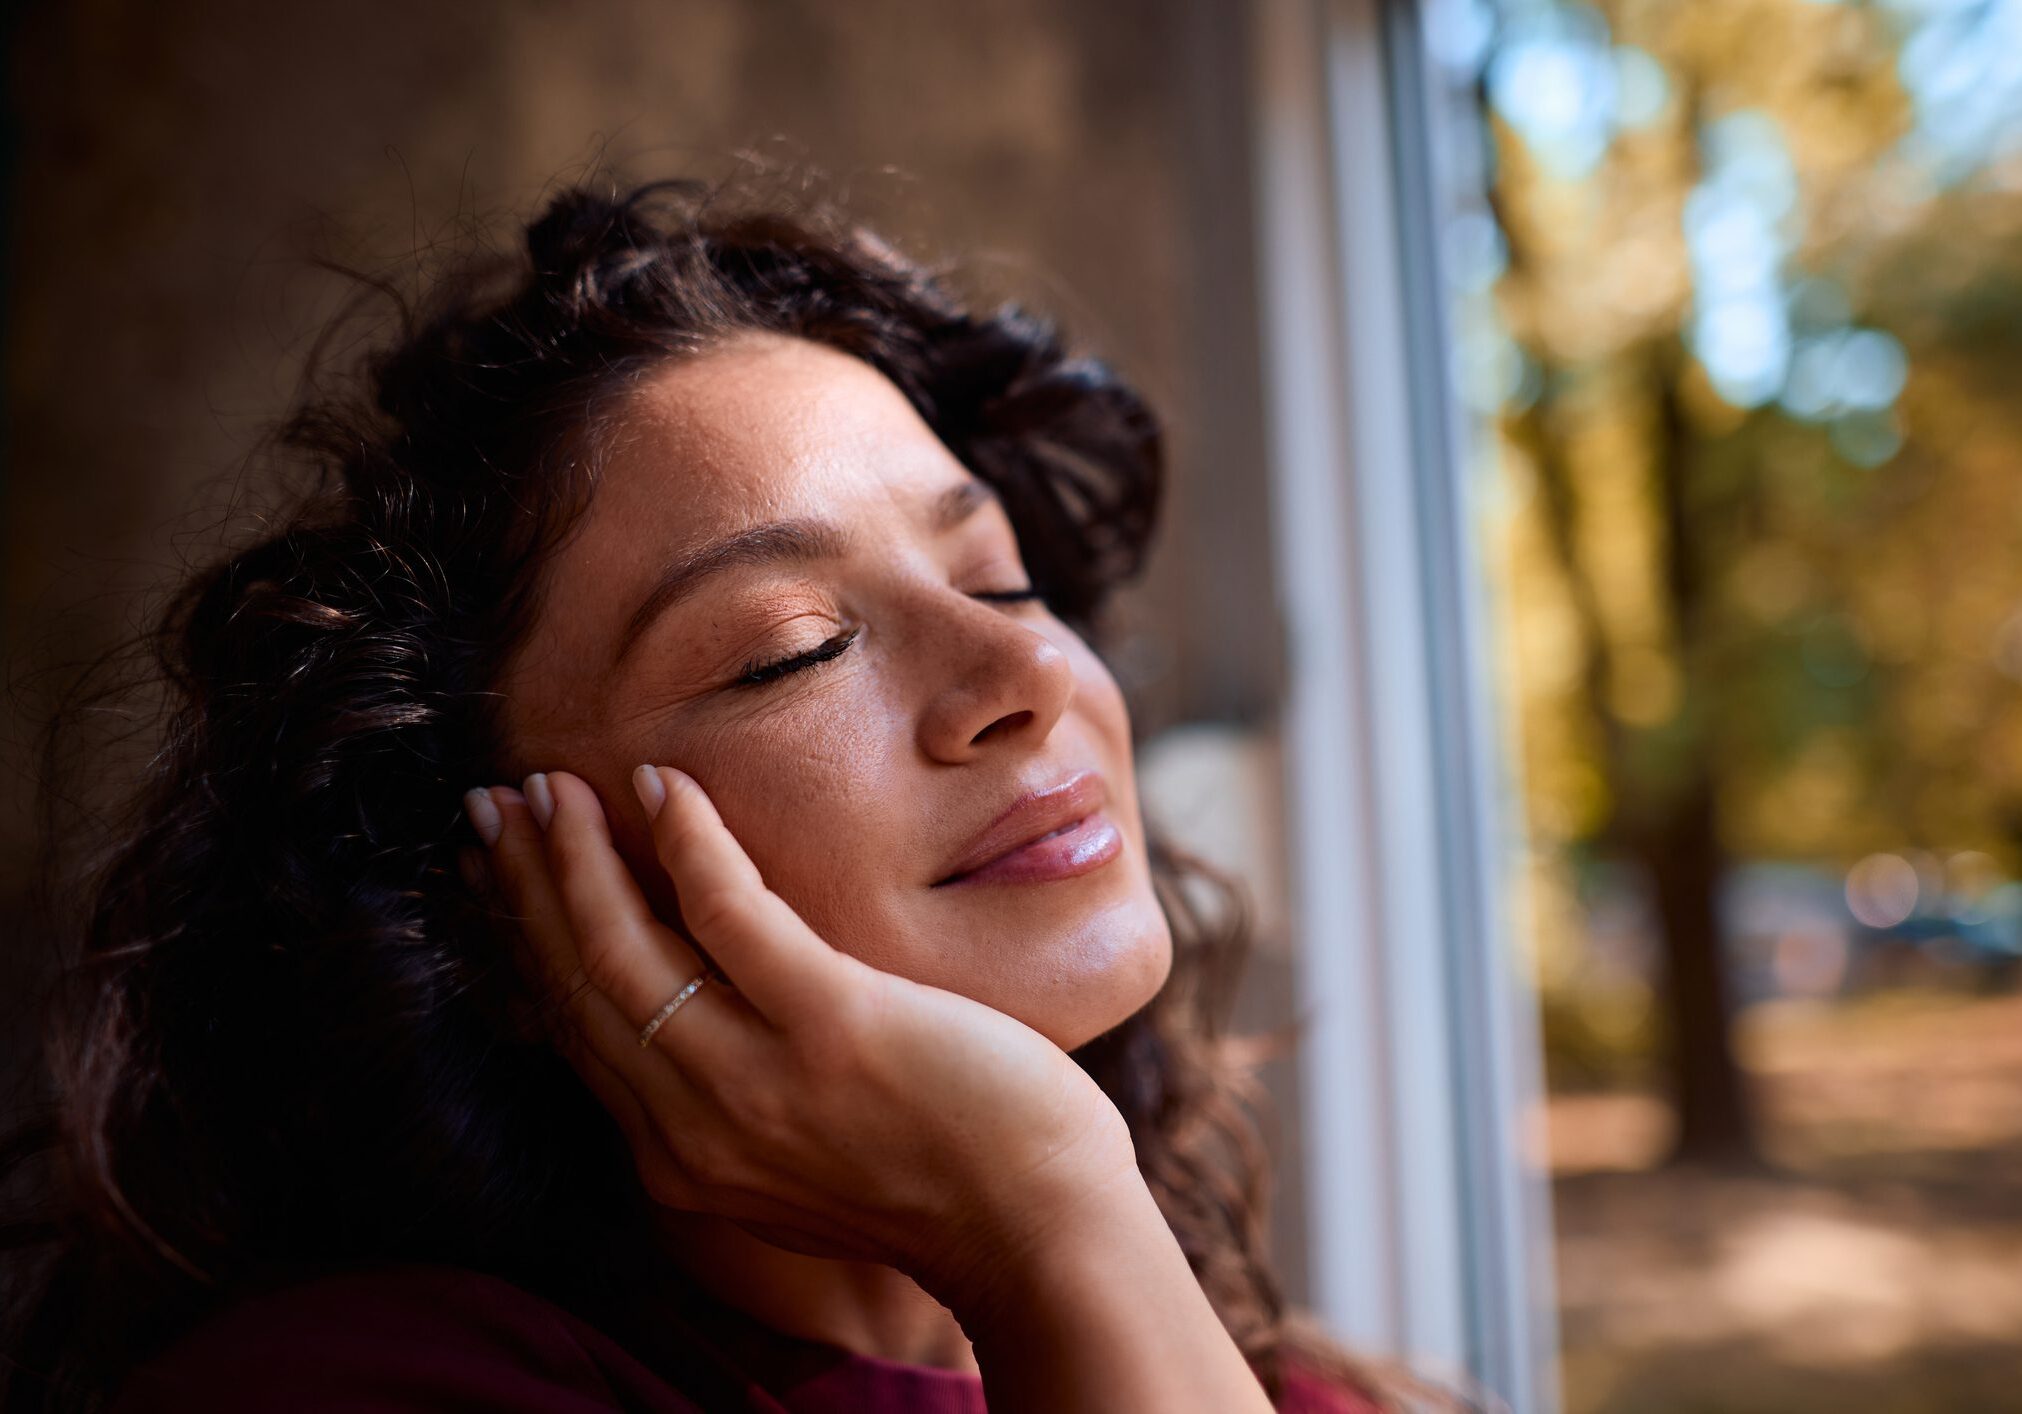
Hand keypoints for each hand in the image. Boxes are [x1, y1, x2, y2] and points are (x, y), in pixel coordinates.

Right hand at [462, 766, 1140, 1315]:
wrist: (1038, 1227)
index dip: (532, 940)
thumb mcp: (799, 1156)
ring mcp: (757, 1081)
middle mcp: (695, 1129)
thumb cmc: (942, 1175)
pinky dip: (685, 843)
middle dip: (527, 886)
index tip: (503, 869)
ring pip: (625, 949)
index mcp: (682, 1158)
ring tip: (551, 785)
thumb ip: (734, 1102)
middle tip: (496, 806)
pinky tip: (657, 783)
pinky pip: (730, 917)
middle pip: (580, 984)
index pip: (580, 1030)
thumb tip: (699, 1015)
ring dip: (576, 856)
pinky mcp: (830, 1028)